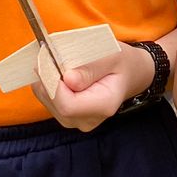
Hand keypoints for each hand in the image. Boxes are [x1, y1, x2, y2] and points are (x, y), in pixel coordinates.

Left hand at [32, 41, 150, 132]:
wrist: (130, 74)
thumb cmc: (122, 62)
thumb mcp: (112, 55)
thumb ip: (90, 68)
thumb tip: (68, 79)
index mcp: (103, 105)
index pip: (67, 105)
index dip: (54, 84)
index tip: (51, 60)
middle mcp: (89, 120)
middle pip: (55, 105)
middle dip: (48, 80)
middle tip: (51, 56)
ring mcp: (78, 121)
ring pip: (48, 103)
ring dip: (46, 81)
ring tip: (56, 63)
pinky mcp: (69, 117)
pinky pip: (49, 102)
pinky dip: (48, 85)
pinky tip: (57, 73)